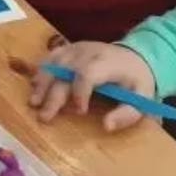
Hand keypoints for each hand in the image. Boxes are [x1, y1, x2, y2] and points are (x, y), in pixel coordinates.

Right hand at [29, 41, 156, 131]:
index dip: (80, 92)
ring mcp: (76, 48)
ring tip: (33, 102)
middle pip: (65, 71)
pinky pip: (50, 57)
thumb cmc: (136, 82)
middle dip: (53, 95)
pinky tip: (34, 85)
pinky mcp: (68, 48)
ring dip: (41, 83)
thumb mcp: (142, 99)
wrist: (135, 57)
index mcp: (109, 63)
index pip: (88, 73)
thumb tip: (106, 126)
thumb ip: (127, 114)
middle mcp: (89, 52)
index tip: (80, 112)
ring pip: (53, 63)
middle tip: (44, 116)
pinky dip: (41, 71)